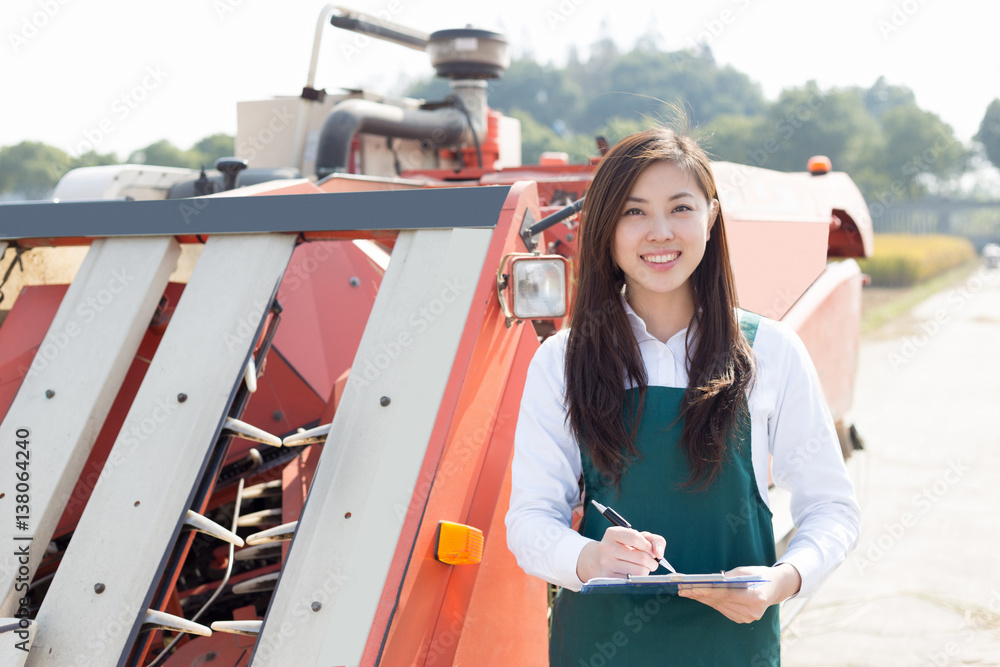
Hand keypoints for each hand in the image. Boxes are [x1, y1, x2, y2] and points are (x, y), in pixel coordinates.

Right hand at [576, 527, 666, 582]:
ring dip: (646, 571)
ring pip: (640, 572)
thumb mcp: (639, 537)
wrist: (601, 560)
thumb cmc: (626, 547)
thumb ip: (655, 541)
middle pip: (642, 558)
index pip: (636, 538)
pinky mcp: (608, 578)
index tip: (651, 550)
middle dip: (652, 561)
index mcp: (612, 533)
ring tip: (642, 567)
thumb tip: (659, 554)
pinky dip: (638, 578)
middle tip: (650, 561)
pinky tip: (633, 573)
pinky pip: (633, 581)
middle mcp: (606, 548)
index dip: (649, 546)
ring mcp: (606, 564)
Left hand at [677, 563, 801, 623]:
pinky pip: (723, 609)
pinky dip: (711, 602)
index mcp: (756, 597)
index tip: (691, 588)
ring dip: (702, 599)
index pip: (726, 594)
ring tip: (687, 591)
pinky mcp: (743, 619)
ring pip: (719, 606)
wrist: (775, 588)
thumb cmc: (759, 575)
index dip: (707, 591)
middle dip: (700, 594)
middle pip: (720, 601)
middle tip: (683, 589)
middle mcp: (753, 611)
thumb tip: (710, 581)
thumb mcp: (745, 571)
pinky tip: (700, 596)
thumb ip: (729, 578)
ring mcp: (748, 617)